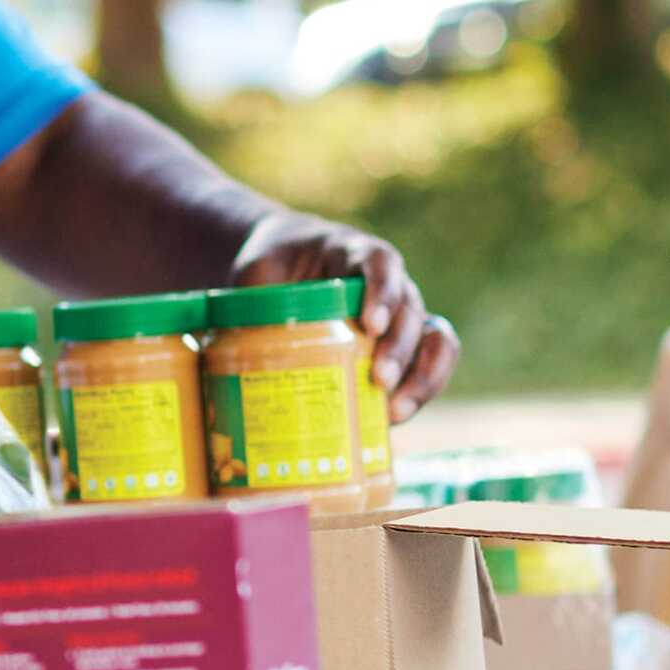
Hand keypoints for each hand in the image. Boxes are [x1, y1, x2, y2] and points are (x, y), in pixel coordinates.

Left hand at [233, 212, 460, 420]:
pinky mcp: (402, 346)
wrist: (285, 268)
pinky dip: (421, 390)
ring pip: (434, 339)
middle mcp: (389, 283)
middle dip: (400, 348)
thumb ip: (252, 298)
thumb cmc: (270, 268)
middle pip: (410, 308)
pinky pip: (431, 363)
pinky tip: (394, 417)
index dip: (382, 292)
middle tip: (379, 379)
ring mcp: (401, 315)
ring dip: (422, 376)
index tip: (371, 325)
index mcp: (353, 253)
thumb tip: (235, 344)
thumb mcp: (256, 272)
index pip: (380, 263)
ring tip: (394, 411)